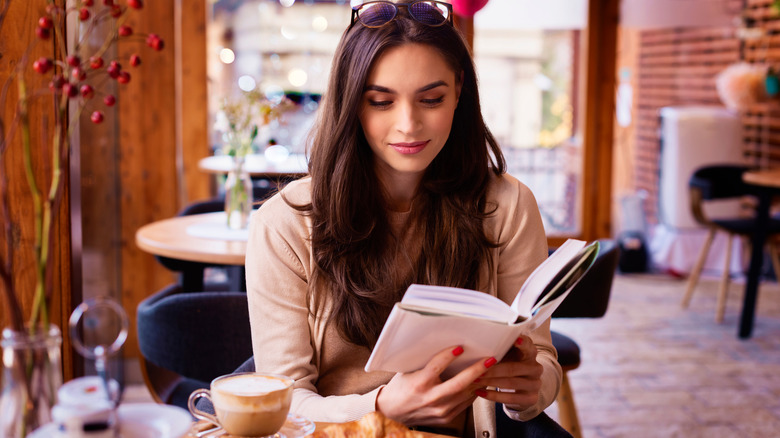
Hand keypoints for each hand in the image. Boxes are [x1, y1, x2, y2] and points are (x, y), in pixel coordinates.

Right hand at [375, 345, 489, 425]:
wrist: (392, 412)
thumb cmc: (400, 389)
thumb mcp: (409, 372)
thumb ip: (427, 363)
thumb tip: (446, 348)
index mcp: (419, 383)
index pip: (437, 366)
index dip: (449, 355)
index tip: (460, 347)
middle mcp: (431, 398)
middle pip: (459, 383)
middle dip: (477, 370)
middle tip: (490, 360)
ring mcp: (439, 410)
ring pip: (466, 394)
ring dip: (479, 381)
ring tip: (489, 370)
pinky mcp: (445, 418)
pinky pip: (464, 404)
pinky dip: (472, 393)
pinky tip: (477, 384)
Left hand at [473, 335, 542, 410]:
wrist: (520, 388)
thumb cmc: (509, 364)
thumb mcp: (507, 354)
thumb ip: (500, 348)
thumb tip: (479, 342)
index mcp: (530, 352)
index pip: (528, 345)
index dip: (522, 342)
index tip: (514, 339)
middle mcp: (536, 368)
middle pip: (513, 368)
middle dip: (493, 370)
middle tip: (478, 370)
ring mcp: (535, 384)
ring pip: (511, 383)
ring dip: (490, 382)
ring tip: (475, 381)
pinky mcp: (531, 398)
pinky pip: (511, 398)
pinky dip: (493, 396)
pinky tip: (481, 393)